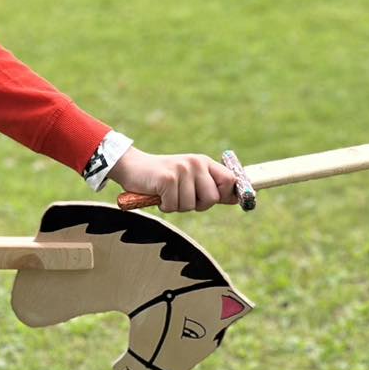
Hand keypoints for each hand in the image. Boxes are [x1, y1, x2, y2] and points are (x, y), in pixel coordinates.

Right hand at [107, 148, 238, 212]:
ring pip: (191, 205)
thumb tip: (236, 199)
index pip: (231, 180)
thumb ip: (211, 187)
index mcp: (204, 162)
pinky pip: (174, 206)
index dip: (227, 195)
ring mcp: (182, 170)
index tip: (220, 200)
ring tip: (168, 194)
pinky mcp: (167, 179)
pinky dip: (165, 207)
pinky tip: (158, 195)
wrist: (132, 166)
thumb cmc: (163, 177)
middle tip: (183, 198)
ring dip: (178, 206)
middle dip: (198, 205)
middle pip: (212, 198)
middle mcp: (196, 163)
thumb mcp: (190, 178)